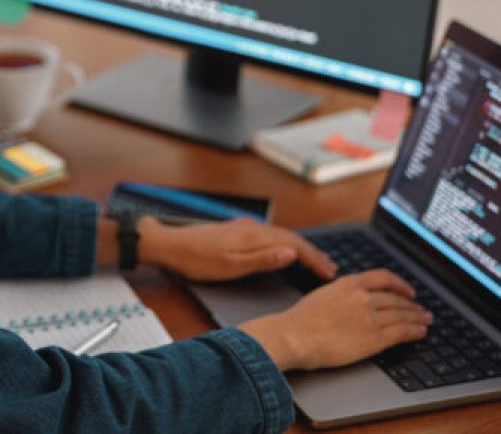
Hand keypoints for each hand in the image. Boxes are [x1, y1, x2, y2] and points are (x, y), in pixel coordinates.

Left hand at [141, 217, 337, 281]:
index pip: (295, 245)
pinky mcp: (236, 230)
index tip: (329, 272)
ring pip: (280, 235)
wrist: (170, 245)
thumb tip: (291, 253)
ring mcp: (243, 227)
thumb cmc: (197, 259)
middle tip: (330, 268)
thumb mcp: (231, 266)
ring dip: (299, 247)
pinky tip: (284, 249)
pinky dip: (283, 243)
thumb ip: (262, 260)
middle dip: (313, 253)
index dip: (314, 259)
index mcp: (254, 236)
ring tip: (314, 260)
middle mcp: (252, 228)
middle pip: (291, 238)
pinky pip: (269, 235)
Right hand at [239, 270, 431, 370]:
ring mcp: (370, 317)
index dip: (400, 284)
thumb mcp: (322, 295)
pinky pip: (402, 332)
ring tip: (426, 320)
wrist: (295, 336)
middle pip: (396, 298)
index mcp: (349, 284)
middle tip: (421, 309)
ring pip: (403, 314)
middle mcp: (363, 297)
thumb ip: (342, 294)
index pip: (384, 278)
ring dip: (417, 318)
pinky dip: (415, 331)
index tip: (407, 290)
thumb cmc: (300, 320)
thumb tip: (352, 300)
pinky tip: (420, 332)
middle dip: (412, 304)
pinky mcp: (374, 338)